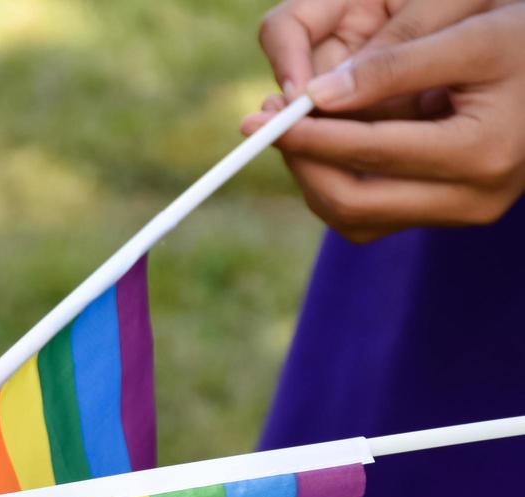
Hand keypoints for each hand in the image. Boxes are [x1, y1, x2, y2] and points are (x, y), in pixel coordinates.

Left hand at [244, 3, 524, 241]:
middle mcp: (473, 198)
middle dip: (301, 163)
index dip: (307, 136)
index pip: (370, 154)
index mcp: (482, 152)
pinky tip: (325, 142)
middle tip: (263, 123)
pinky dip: (339, 183)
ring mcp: (461, 212)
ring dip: (314, 178)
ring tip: (291, 127)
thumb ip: (394, 64)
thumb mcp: (469, 33)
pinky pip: (374, 213)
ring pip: (357, 218)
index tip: (259, 117)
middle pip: (353, 204)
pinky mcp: (449, 209)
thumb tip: (314, 97)